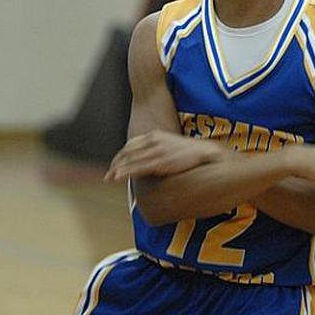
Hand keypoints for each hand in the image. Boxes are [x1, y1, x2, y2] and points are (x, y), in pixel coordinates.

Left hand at [105, 130, 224, 181]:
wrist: (205, 152)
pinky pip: (137, 168)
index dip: (121, 155)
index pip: (131, 144)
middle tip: (108, 175)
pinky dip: (125, 172)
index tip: (116, 164)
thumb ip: (161, 149)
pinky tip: (118, 177)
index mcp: (155, 135)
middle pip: (127, 152)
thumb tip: (155, 161)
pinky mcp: (159, 162)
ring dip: (117, 170)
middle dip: (116, 164)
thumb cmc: (193, 152)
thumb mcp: (173, 145)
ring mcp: (155, 151)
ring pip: (130, 161)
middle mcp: (152, 141)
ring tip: (109, 178)